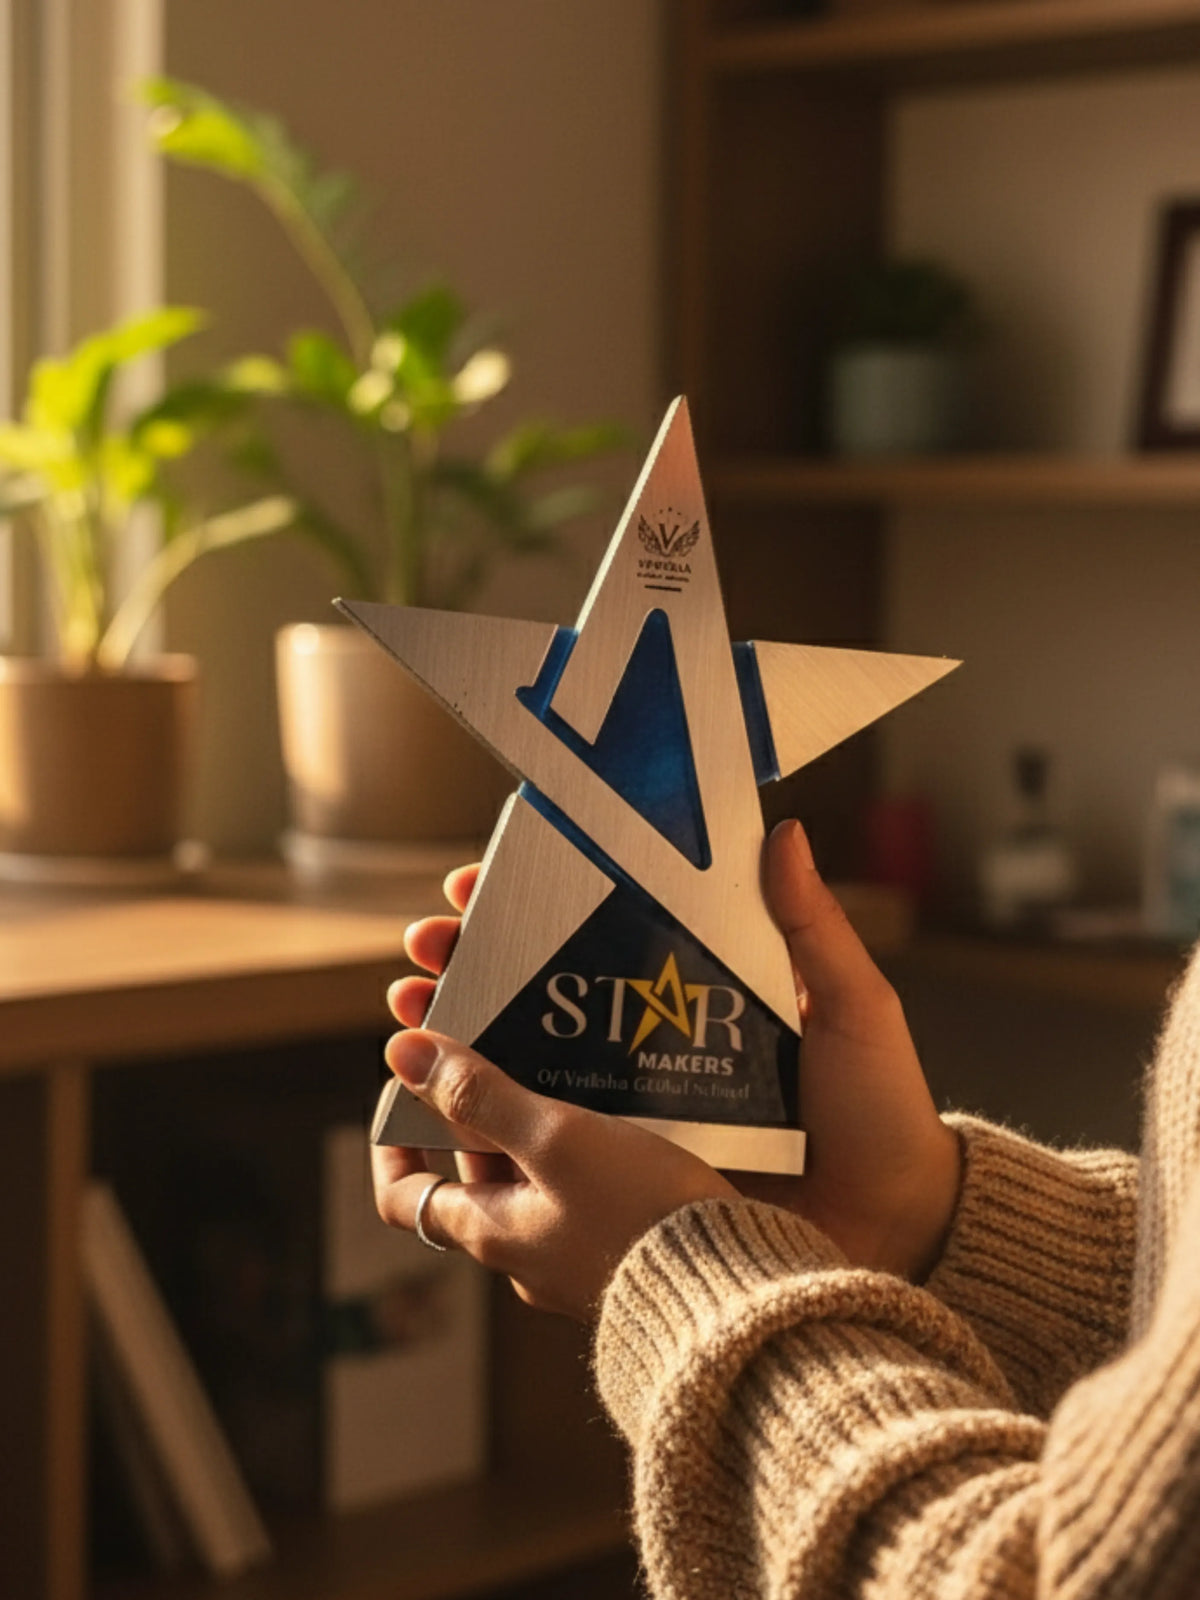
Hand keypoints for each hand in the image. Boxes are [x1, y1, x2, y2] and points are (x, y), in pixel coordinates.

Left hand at [371, 1025, 735, 1320]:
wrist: (733, 1294)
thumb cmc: (641, 1216)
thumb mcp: (557, 1141)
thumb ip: (483, 1098)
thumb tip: (405, 1053)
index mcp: (489, 1231)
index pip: (403, 1196)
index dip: (393, 1141)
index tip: (406, 1089)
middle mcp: (521, 1252)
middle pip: (473, 1174)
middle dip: (477, 1110)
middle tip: (495, 1044)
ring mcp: (571, 1256)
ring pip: (532, 1177)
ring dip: (535, 1122)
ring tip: (561, 1062)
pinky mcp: (620, 1250)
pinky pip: (582, 1191)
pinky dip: (582, 1147)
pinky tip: (617, 1107)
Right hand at [388, 823, 961, 1285]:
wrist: (898, 1226)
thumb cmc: (882, 1111)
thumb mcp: (852, 1006)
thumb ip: (810, 926)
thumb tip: (783, 831)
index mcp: (698, 995)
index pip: (602, 932)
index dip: (533, 905)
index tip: (477, 883)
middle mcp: (658, 1049)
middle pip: (544, 995)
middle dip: (470, 965)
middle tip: (423, 948)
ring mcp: (642, 1117)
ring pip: (531, 1068)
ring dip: (458, 1038)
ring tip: (407, 1011)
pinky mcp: (636, 1181)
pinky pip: (554, 1150)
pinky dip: (491, 1127)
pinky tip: (438, 1107)